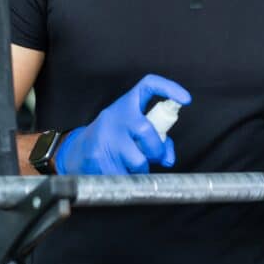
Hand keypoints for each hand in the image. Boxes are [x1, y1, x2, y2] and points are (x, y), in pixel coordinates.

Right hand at [55, 74, 190, 174]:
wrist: (77, 150)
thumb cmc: (114, 138)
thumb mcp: (132, 129)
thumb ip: (157, 139)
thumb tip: (168, 158)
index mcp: (127, 105)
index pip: (148, 85)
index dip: (169, 88)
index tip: (185, 99)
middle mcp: (115, 116)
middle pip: (146, 130)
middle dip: (155, 149)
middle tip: (153, 156)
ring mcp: (105, 137)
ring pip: (138, 160)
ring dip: (141, 168)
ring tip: (131, 165)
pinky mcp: (98, 158)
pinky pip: (125, 175)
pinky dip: (127, 178)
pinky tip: (119, 171)